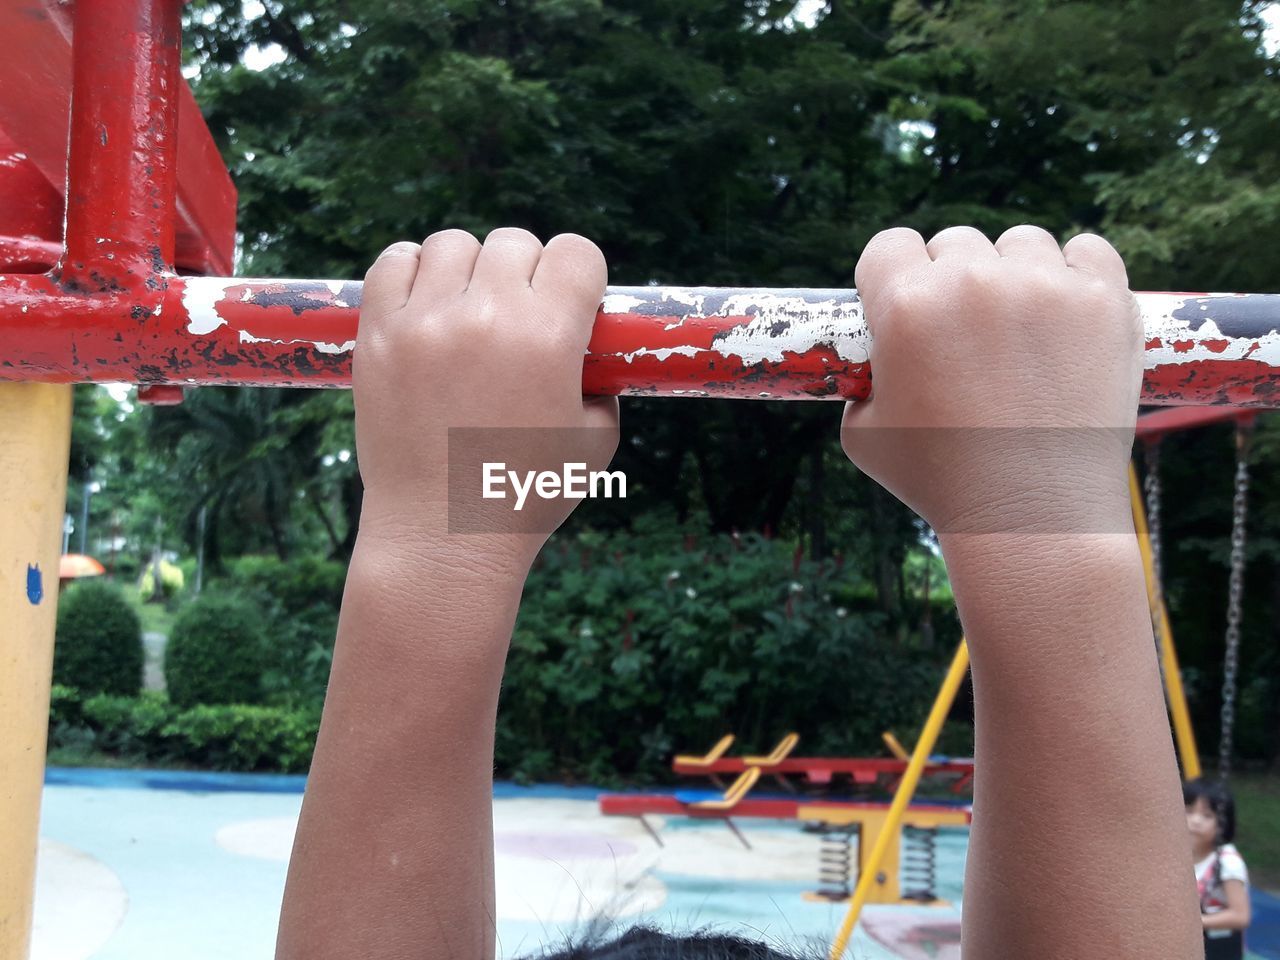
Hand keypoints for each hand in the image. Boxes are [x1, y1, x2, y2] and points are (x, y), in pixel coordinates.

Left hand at [353, 228, 618, 560]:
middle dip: (527, 273)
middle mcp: (485, 317)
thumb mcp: (595, 441)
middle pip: (515, 243)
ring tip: (469, 308)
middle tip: (520, 317)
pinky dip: (413, 271)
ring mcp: (425, 324)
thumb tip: (592, 351)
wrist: (442, 538)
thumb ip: (601, 383)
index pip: (575, 253)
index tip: (572, 303)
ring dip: (469, 268)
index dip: (580, 276)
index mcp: (547, 337)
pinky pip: (393, 263)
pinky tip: (426, 302)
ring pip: (453, 244)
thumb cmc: (525, 496)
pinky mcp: (378, 337)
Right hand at [840, 225, 1141, 535]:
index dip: (892, 277)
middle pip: (954, 242)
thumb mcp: (861, 431)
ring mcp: (1045, 288)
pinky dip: (1076, 274)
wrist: (1033, 519)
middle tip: (965, 335)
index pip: (888, 246)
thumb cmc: (940, 481)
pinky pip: (1087, 251)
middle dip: (952, 281)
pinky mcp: (1105, 300)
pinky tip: (1065, 311)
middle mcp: (973, 284)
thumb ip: (865, 375)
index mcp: (906, 306)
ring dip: (1014, 274)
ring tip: (1018, 329)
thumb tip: (875, 352)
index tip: (907, 307)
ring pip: (1021, 243)